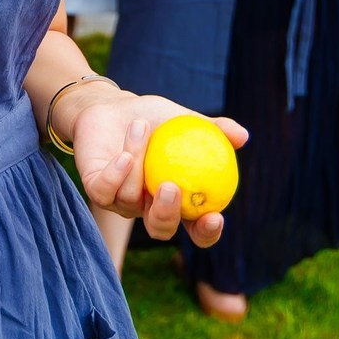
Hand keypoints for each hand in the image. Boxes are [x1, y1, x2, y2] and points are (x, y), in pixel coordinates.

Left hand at [67, 86, 247, 245]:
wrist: (113, 107)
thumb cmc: (155, 118)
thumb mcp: (186, 121)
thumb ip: (214, 130)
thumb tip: (243, 136)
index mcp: (179, 201)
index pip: (197, 230)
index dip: (207, 232)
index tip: (215, 216)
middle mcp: (149, 208)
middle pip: (160, 229)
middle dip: (167, 214)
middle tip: (171, 186)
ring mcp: (121, 202)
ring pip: (130, 199)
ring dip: (137, 163)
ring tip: (140, 126)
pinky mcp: (96, 191)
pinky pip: (105, 191)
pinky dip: (115, 174)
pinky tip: (124, 154)